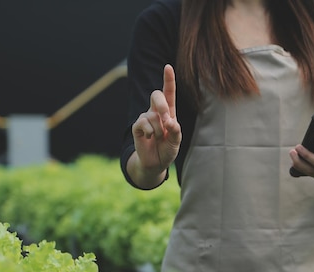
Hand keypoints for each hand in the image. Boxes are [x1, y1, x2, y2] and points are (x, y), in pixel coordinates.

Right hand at [131, 64, 181, 178]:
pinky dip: (149, 132)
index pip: (168, 92)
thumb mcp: (176, 141)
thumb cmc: (167, 149)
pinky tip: (149, 138)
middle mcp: (156, 111)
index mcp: (169, 112)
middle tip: (167, 120)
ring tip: (159, 138)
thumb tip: (170, 122)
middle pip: (156, 95)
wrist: (155, 162)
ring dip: (159, 129)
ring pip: (152, 115)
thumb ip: (176, 131)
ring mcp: (145, 118)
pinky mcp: (137, 126)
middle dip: (161, 105)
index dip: (168, 79)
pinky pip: (142, 123)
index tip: (168, 66)